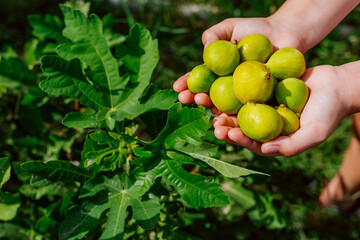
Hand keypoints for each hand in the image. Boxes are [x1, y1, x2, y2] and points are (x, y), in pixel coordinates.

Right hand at [173, 17, 304, 108]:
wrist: (286, 33)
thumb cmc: (256, 28)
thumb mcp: (231, 26)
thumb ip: (215, 34)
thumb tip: (205, 49)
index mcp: (218, 73)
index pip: (199, 80)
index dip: (187, 85)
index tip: (177, 89)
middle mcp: (228, 87)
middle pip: (210, 97)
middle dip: (197, 100)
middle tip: (188, 100)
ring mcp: (244, 96)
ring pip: (228, 109)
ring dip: (217, 115)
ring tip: (210, 116)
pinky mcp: (262, 102)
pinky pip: (251, 112)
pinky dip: (242, 120)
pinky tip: (234, 124)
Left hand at [213, 65, 352, 155]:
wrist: (337, 85)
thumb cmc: (329, 112)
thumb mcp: (315, 132)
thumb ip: (292, 145)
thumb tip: (266, 150)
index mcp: (273, 137)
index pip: (252, 142)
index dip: (238, 139)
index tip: (227, 133)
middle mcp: (265, 122)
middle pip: (241, 125)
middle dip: (225, 124)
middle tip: (212, 121)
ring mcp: (263, 105)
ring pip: (239, 107)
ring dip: (223, 106)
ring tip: (208, 103)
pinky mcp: (263, 88)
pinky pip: (245, 87)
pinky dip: (233, 86)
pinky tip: (220, 81)